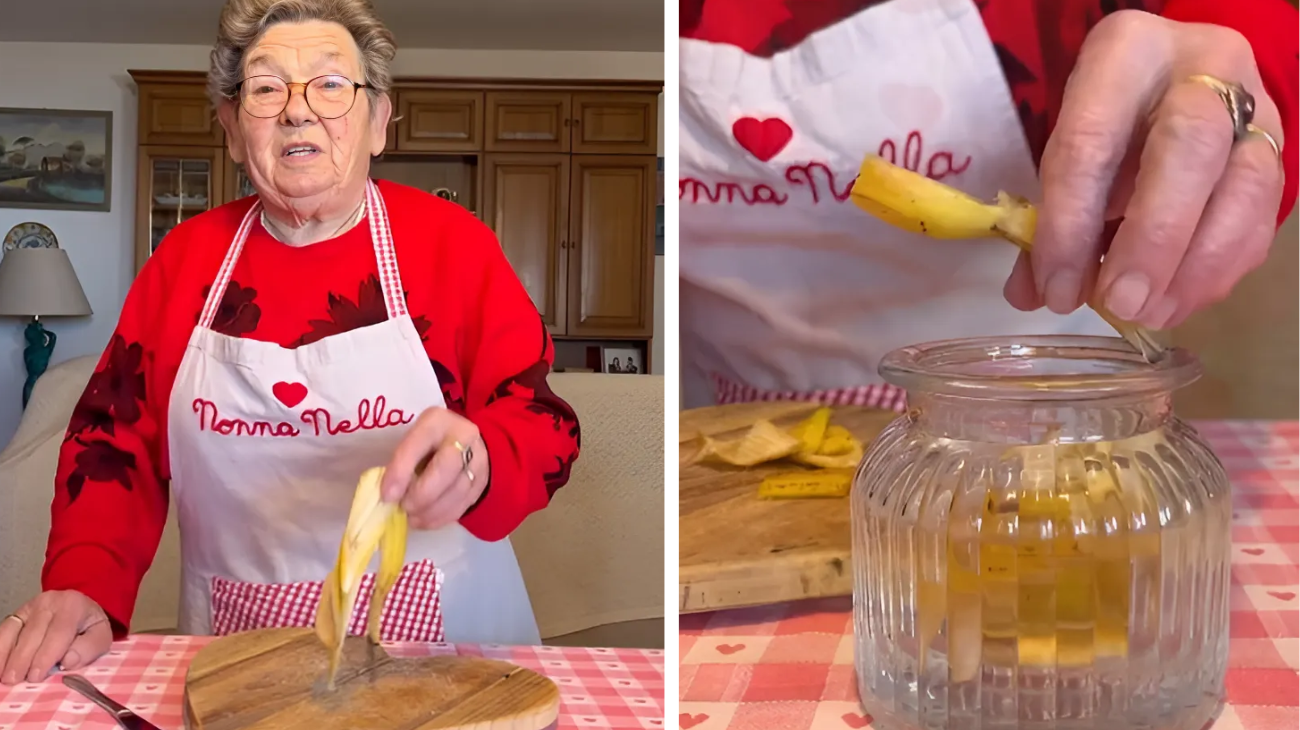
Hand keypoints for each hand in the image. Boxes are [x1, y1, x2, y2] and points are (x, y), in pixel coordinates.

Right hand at [0, 591, 111, 684]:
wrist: (78, 607)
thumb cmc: (89, 626)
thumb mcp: (101, 636)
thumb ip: (89, 648)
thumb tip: (68, 661)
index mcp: (73, 605)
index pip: (59, 632)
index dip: (46, 656)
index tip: (35, 677)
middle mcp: (49, 602)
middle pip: (32, 633)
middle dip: (22, 659)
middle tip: (15, 681)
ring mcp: (30, 606)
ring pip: (13, 631)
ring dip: (6, 655)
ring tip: (4, 677)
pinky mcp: (17, 613)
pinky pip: (4, 630)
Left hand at [381, 408, 489, 529]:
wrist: (468, 445)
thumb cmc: (430, 444)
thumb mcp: (414, 441)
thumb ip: (402, 462)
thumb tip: (389, 496)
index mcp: (437, 421)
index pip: (418, 444)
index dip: (401, 472)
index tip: (387, 496)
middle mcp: (462, 437)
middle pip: (445, 469)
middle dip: (421, 495)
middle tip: (403, 508)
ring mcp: (478, 460)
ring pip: (457, 491)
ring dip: (430, 511)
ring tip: (412, 518)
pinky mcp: (482, 482)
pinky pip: (463, 504)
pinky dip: (441, 517)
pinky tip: (425, 521)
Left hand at [1005, 10, 1284, 329]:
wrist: (1180, 79)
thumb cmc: (1112, 117)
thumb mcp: (1071, 148)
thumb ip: (1050, 220)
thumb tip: (1031, 295)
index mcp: (1126, 53)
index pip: (1093, 141)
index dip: (1071, 224)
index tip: (1057, 288)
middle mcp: (1202, 67)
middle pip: (1188, 150)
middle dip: (1152, 240)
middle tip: (1120, 303)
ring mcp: (1255, 106)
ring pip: (1243, 187)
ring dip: (1194, 267)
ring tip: (1151, 313)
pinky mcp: (1281, 150)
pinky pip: (1263, 217)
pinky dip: (1220, 270)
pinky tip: (1180, 300)